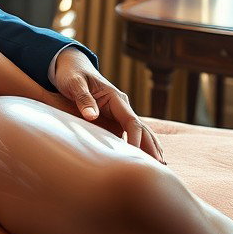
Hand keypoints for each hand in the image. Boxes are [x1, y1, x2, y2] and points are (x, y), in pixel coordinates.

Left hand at [52, 47, 164, 162]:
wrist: (72, 66)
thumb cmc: (72, 74)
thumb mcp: (74, 83)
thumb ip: (83, 98)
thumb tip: (92, 117)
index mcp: (115, 97)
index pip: (131, 121)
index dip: (135, 138)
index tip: (134, 155)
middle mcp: (121, 106)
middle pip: (142, 129)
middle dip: (151, 147)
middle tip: (160, 167)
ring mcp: (119, 114)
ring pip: (140, 132)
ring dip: (149, 147)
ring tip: (160, 167)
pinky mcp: (113, 120)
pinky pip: (129, 134)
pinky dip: (139, 145)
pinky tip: (145, 159)